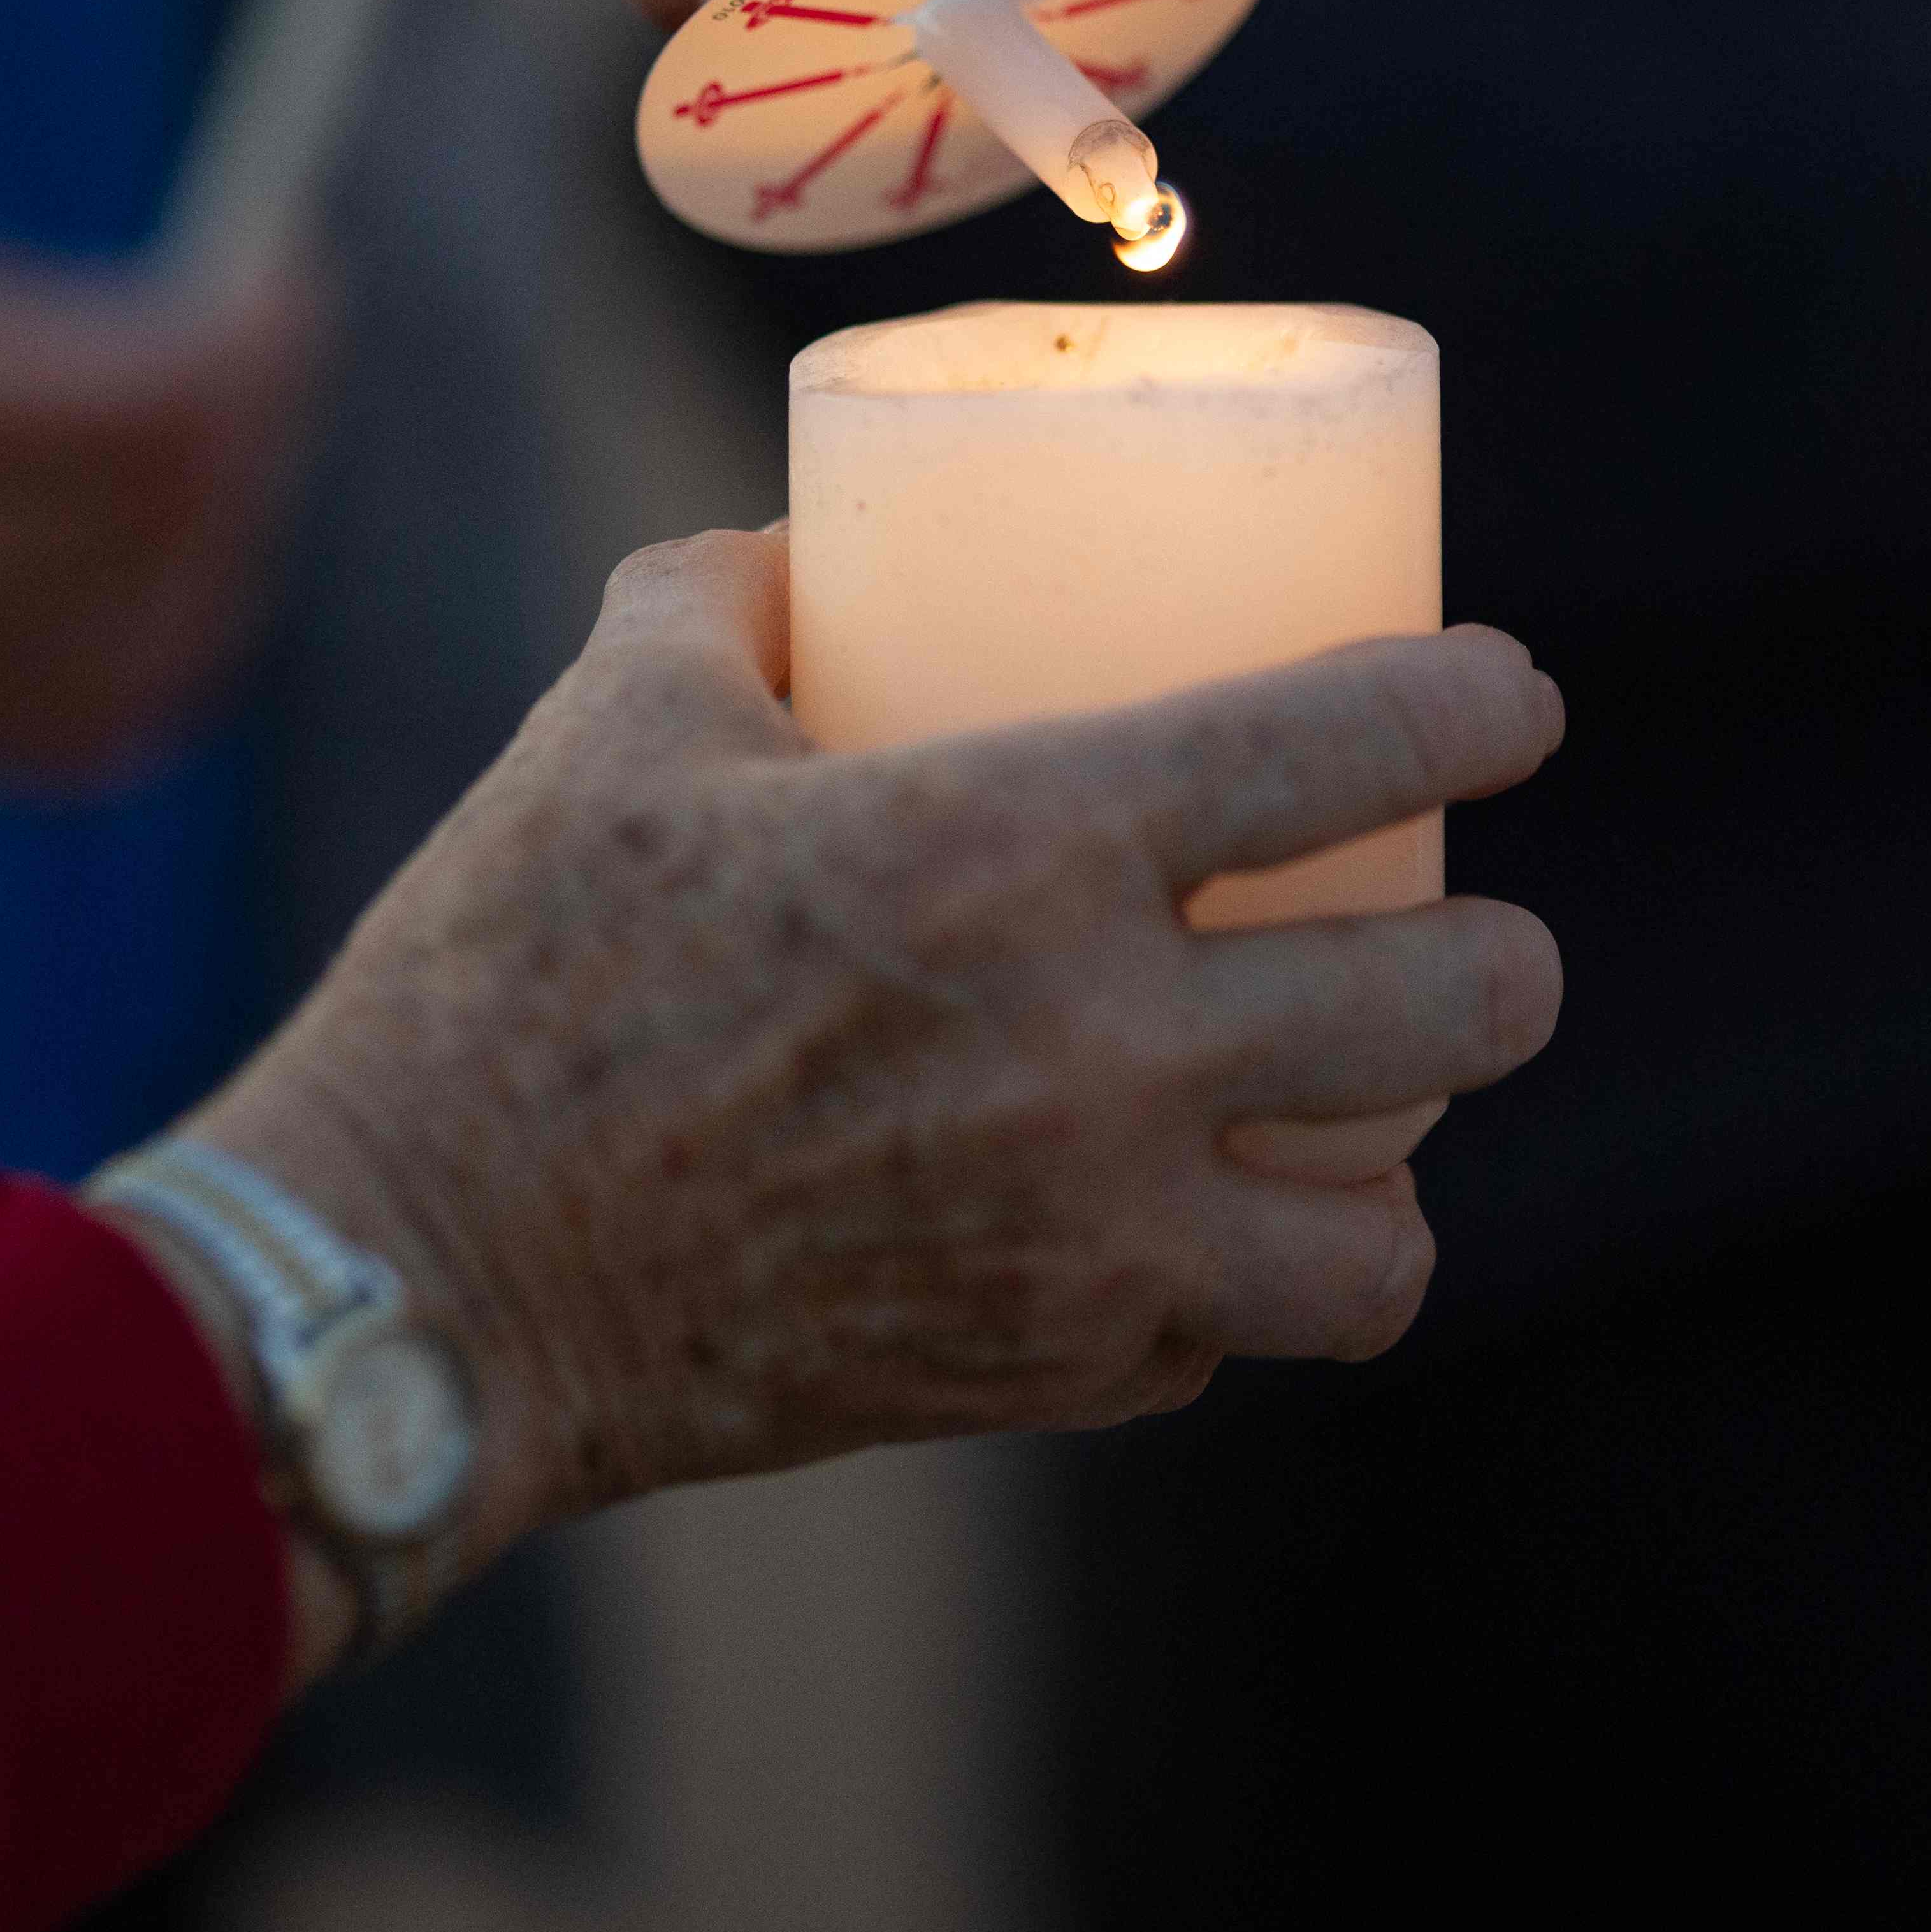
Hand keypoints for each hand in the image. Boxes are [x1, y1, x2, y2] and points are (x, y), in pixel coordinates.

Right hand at [0, 148, 315, 774]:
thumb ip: (0, 290)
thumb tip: (190, 321)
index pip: (162, 402)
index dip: (263, 334)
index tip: (281, 264)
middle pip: (187, 521)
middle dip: (262, 420)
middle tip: (256, 339)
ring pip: (170, 639)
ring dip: (228, 533)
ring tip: (197, 440)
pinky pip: (101, 725)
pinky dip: (165, 637)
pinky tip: (146, 553)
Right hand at [170, 528, 1564, 1588]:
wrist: (420, 1274)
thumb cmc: (506, 970)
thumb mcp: (611, 719)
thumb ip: (724, 600)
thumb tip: (801, 554)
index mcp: (1019, 848)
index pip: (1352, 749)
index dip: (1478, 706)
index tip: (1510, 698)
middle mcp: (1103, 1050)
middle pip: (1456, 1010)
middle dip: (1506, 965)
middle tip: (1478, 945)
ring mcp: (1088, 1240)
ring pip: (1384, 1243)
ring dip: (1395, 1175)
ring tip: (1355, 1130)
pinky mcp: (1034, 1377)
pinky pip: (1215, 1344)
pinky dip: (1220, 1291)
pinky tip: (1173, 1239)